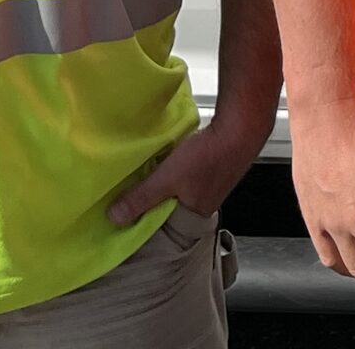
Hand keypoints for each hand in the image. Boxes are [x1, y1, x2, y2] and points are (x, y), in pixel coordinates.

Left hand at [109, 117, 264, 225]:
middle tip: (134, 192)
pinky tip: (169, 158)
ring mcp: (212, 184)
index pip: (166, 228)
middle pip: (172, 208)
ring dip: (165, 183)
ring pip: (180, 190)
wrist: (241, 127)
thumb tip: (114, 218)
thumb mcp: (167, 179)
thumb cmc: (209, 156)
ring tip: (148, 175)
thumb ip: (141, 198)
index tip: (127, 213)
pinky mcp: (214, 164)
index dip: (147, 220)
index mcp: (196, 214)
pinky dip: (176, 169)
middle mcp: (206, 203)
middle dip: (154, 200)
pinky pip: (188, 174)